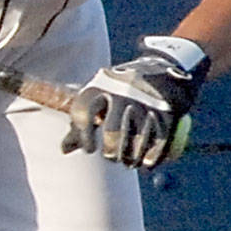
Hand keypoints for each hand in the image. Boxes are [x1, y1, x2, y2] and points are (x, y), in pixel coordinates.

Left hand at [62, 36, 209, 168]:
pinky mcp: (167, 111)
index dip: (83, 136)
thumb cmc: (121, 90)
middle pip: (112, 132)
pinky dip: (151, 157)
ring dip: (131, 158)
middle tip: (111, 156)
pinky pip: (158, 142)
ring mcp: (147, 101)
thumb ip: (80, 123)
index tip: (90, 149)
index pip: (83, 112)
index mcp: (101, 85)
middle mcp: (123, 91)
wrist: (164, 67)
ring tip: (128, 162)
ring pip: (137, 141)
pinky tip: (146, 162)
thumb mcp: (99, 98)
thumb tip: (63, 150)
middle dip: (111, 152)